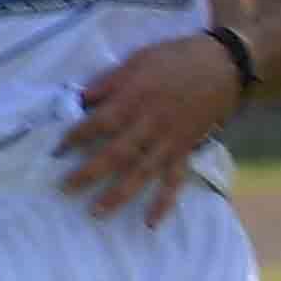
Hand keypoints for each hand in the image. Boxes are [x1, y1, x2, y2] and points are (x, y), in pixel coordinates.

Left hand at [58, 31, 244, 225]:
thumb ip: (109, 83)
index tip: (56, 151)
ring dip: (119, 194)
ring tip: (97, 213)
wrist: (225, 66)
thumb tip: (79, 100)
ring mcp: (169, 141)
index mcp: (134, 99)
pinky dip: (164, 202)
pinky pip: (175, 180)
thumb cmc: (176, 58)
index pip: (98, 123)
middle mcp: (149, 125)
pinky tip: (150, 222)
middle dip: (89, 173)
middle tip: (64, 190)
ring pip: (141, 172)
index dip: (74, 137)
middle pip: (115, 154)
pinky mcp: (185, 151)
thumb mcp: (137, 60)